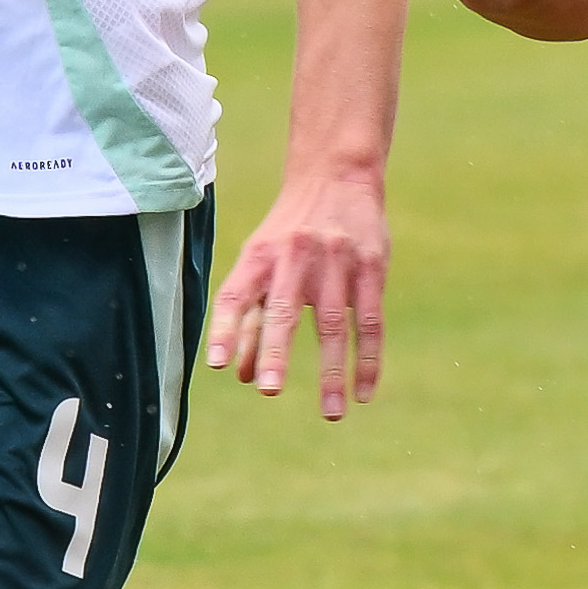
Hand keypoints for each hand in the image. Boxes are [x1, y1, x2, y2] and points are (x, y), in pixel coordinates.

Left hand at [209, 153, 384, 418]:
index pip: (236, 295)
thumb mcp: (261, 261)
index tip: (216, 365)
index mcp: (259, 256)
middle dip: (276, 351)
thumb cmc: (289, 231)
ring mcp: (335, 262)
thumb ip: (249, 317)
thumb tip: (239, 374)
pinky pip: (370, 321)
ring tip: (331, 413)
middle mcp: (294, 257)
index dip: (224, 330)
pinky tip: (365, 391)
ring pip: (332, 324)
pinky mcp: (371, 267)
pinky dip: (368, 359)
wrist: (336, 175)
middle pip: (284, 310)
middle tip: (270, 390)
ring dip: (332, 372)